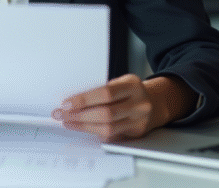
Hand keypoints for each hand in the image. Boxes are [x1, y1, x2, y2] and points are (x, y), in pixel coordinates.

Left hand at [52, 74, 192, 141]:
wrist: (156, 103)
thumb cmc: (132, 91)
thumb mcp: (121, 82)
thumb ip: (103, 89)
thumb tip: (74, 99)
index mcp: (133, 86)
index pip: (106, 93)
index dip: (85, 99)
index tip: (67, 102)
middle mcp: (139, 104)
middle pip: (106, 114)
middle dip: (80, 115)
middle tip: (62, 114)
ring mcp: (139, 121)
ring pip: (107, 128)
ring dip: (83, 126)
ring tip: (68, 121)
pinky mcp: (135, 134)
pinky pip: (111, 136)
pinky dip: (94, 132)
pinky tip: (81, 127)